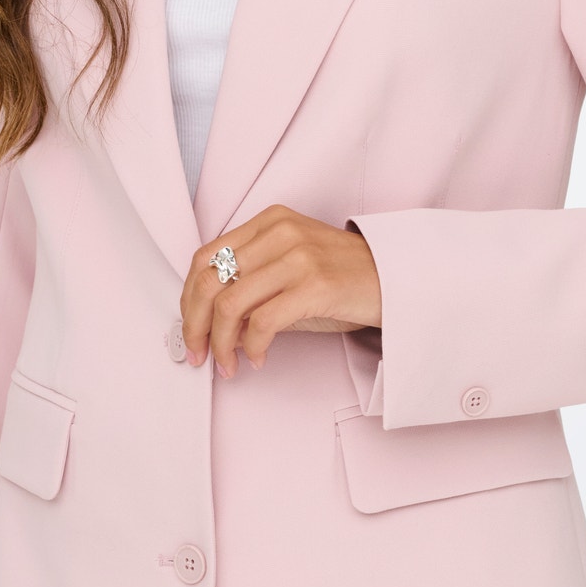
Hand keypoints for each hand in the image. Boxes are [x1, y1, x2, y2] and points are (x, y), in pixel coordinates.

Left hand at [181, 204, 381, 378]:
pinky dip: (252, 347)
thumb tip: (210, 324)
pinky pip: (262, 322)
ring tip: (227, 364)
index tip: (191, 330)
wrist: (397, 279)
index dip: (188, 300)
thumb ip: (251, 285)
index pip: (204, 258)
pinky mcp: (314, 285)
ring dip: (221, 344)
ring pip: (230, 304)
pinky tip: (258, 358)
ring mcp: (297, 257)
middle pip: (209, 281)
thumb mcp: (291, 267)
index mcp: (268, 222)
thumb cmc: (344, 278)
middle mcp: (279, 233)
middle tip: (198, 354)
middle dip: (195, 326)